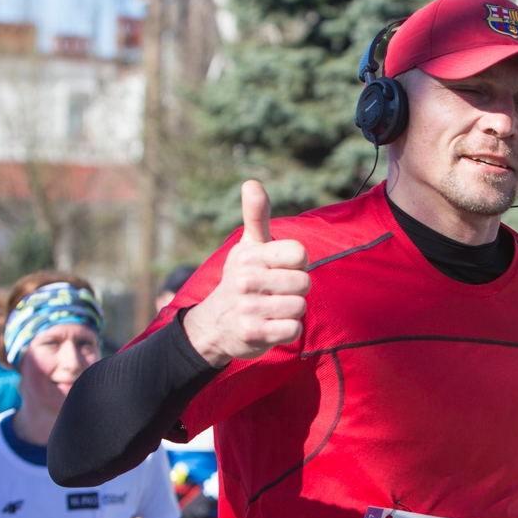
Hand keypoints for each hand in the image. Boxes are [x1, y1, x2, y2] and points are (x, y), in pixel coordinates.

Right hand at [182, 180, 309, 367]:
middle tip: (275, 293)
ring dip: (291, 311)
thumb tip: (251, 183)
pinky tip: (272, 326)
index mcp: (249, 256)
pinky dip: (288, 330)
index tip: (280, 270)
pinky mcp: (254, 334)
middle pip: (304, 282)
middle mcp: (246, 280)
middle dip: (295, 290)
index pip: (300, 254)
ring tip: (272, 309)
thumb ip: (255, 217)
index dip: (296, 264)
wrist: (214, 325)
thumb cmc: (240, 280)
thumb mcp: (247, 247)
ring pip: (300, 307)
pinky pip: (294, 330)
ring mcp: (249, 308)